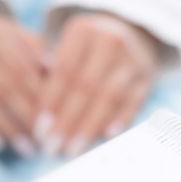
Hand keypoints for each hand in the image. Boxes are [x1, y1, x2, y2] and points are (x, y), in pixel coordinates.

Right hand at [0, 8, 45, 154]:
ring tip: (26, 148)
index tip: (56, 119)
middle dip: (26, 117)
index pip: (21, 67)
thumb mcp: (8, 34)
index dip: (40, 97)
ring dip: (6, 127)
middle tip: (44, 140)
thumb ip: (33, 49)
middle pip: (3, 86)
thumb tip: (56, 69)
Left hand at [38, 11, 161, 157]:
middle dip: (67, 121)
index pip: (64, 71)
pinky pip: (134, 101)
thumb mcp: (66, 49)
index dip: (50, 102)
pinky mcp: (148, 76)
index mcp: (83, 31)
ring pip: (109, 97)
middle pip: (85, 86)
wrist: (129, 36)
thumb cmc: (85, 51)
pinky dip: (121, 120)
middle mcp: (110, 40)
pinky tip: (106, 137)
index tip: (38, 130)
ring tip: (72, 150)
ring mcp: (132, 58)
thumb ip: (47, 72)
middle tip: (51, 147)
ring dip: (89, 127)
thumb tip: (32, 108)